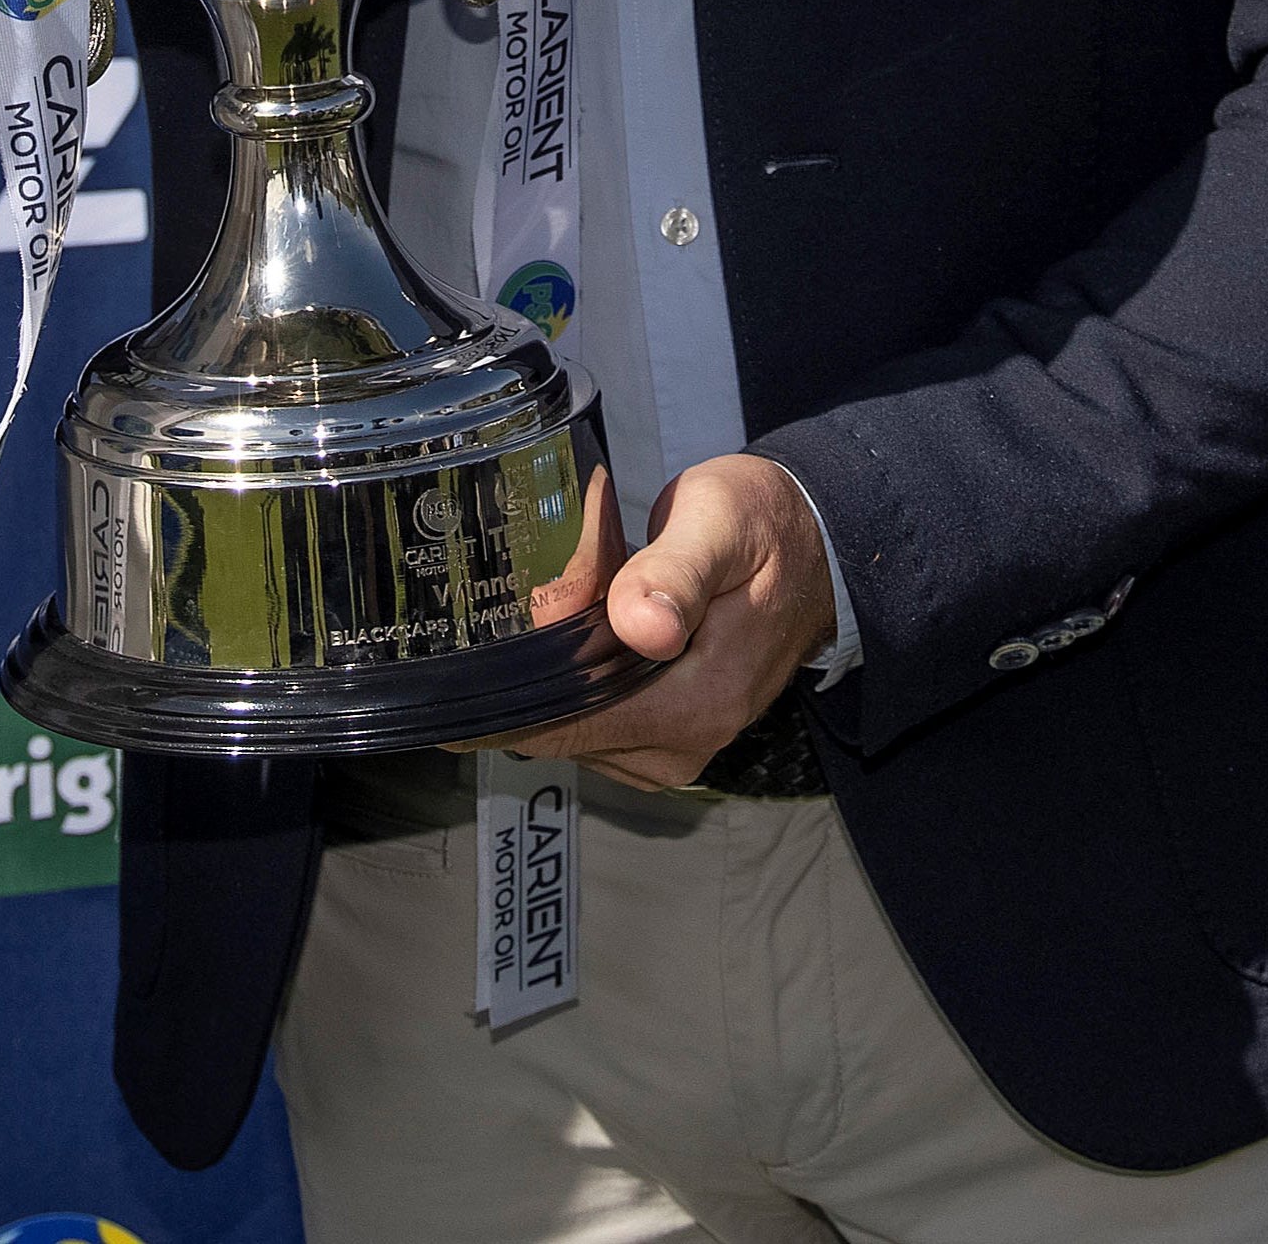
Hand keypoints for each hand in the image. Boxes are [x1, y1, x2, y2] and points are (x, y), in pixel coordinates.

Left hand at [507, 454, 840, 792]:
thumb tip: (640, 626)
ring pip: (577, 731)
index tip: (449, 677)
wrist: (818, 544)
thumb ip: (673, 575)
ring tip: (560, 608)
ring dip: (555, 681)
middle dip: (528, 680)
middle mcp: (690, 740)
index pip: (566, 728)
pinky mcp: (678, 730)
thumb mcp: (717, 524)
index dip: (501, 704)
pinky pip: (602, 723)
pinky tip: (582, 635)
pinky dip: (580, 685)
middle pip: (562, 733)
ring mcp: (684, 742)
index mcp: (696, 702)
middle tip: (513, 609)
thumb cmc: (762, 525)